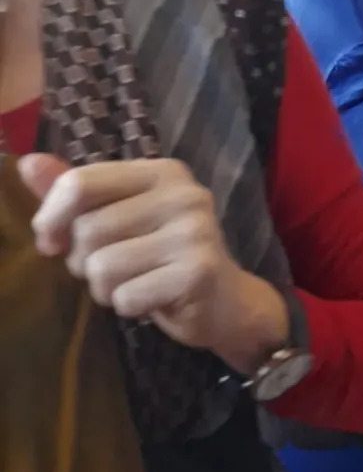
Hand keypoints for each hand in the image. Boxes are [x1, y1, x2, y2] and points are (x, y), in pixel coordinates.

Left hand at [19, 155, 289, 376]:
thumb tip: (27, 164)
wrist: (225, 303)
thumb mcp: (119, 218)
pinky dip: (128, 307)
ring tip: (133, 284)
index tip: (51, 242)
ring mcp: (195, 232)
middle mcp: (183, 194)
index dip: (51, 217)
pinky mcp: (198, 272)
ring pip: (102, 267)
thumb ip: (76, 193)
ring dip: (105, 289)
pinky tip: (152, 300)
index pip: (80, 183)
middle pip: (87, 230)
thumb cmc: (161, 257)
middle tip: (113, 269)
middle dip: (84, 261)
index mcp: (161, 172)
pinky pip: (126, 296)